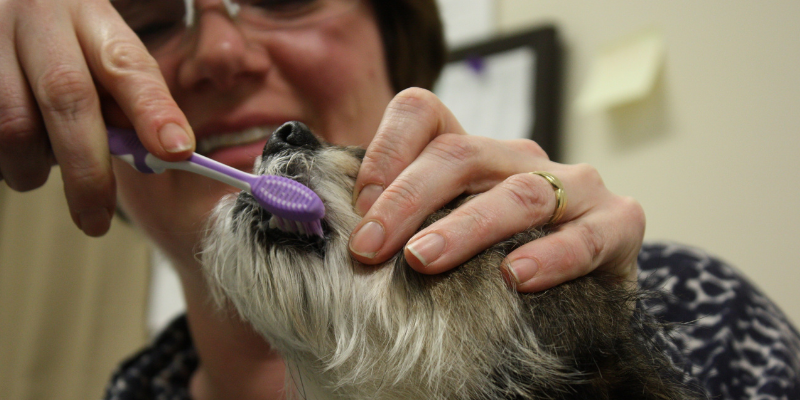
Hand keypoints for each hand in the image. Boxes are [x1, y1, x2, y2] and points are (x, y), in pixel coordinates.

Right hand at [0, 0, 193, 235]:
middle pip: (66, 96)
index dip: (153, 111)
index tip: (175, 152)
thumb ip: (128, 99)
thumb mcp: (99, 54)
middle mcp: (39, 17)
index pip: (127, 64)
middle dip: (86, 169)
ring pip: (12, 125)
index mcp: (90, 16)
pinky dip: (5, 159)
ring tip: (44, 159)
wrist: (3, 6)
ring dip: (32, 165)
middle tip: (97, 220)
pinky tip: (16, 152)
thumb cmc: (61, 45)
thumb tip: (156, 156)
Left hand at [349, 88, 644, 291]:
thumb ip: (402, 233)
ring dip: (466, 227)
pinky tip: (516, 278)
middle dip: (406, 199)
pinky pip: (586, 236)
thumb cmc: (496, 270)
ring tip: (424, 260)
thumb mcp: (445, 241)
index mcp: (471, 154)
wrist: (585, 299)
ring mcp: (573, 187)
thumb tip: (343, 248)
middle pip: (459, 154)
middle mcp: (517, 160)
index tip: (358, 207)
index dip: (385, 150)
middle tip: (370, 249)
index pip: (423, 113)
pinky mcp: (617, 223)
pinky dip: (552, 255)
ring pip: (518, 193)